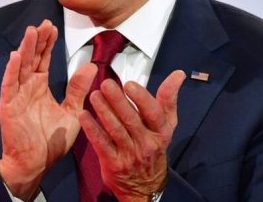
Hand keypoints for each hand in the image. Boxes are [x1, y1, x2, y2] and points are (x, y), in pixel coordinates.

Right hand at [0, 20, 97, 199]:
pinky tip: (16, 56)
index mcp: (39, 87)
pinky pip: (10, 86)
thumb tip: (91, 66)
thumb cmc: (51, 141)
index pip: (43, 59)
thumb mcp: (71, 111)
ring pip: (20, 67)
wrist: (36, 164)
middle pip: (31, 58)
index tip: (53, 27)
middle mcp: (27, 88)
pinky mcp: (8, 107)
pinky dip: (12, 71)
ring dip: (25, 49)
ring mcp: (16, 96)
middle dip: (37, 40)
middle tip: (44, 23)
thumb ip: (78, 89)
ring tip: (31, 32)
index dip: (47, 43)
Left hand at [79, 70, 185, 201]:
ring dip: (104, 111)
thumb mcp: (167, 125)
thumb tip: (178, 75)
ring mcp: (130, 154)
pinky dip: (93, 130)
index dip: (142, 98)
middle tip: (106, 85)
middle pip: (131, 119)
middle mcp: (146, 143)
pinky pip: (102, 144)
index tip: (130, 84)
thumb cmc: (154, 148)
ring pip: (116, 130)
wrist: (146, 186)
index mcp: (160, 131)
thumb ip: (169, 98)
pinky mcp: (114, 163)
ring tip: (95, 96)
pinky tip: (84, 116)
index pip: (153, 113)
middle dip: (118, 100)